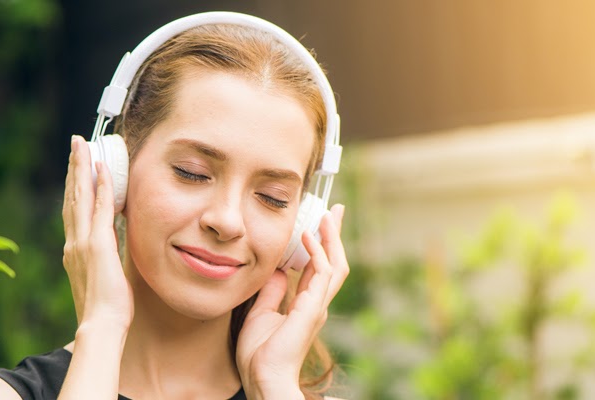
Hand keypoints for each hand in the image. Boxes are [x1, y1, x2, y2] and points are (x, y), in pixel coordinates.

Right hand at [62, 135, 133, 329]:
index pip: (74, 210)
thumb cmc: (106, 307)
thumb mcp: (105, 275)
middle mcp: (74, 242)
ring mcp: (83, 242)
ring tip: (84, 145)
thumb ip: (106, 257)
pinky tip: (103, 169)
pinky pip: (100, 209)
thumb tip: (114, 246)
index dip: (76, 185)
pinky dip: (100, 187)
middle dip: (75, 168)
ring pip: (81, 196)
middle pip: (73, 196)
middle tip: (78, 143)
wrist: (101, 325)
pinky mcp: (98, 245)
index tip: (79, 166)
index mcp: (75, 250)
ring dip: (83, 168)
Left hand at [236, 204, 348, 398]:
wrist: (264, 377)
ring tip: (327, 215)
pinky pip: (322, 273)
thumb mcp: (261, 314)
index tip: (318, 223)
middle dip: (334, 235)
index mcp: (305, 305)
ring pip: (334, 264)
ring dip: (331, 238)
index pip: (317, 268)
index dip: (319, 245)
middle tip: (334, 211)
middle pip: (333, 262)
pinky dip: (318, 252)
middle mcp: (316, 303)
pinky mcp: (313, 307)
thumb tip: (276, 271)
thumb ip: (271, 293)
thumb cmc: (260, 355)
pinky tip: (308, 236)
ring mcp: (317, 305)